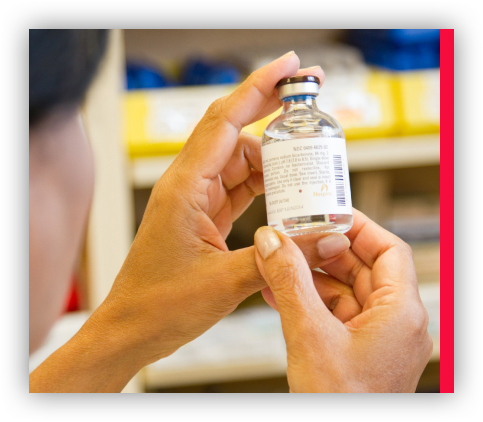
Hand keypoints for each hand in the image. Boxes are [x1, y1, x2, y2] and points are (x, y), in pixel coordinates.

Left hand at [83, 54, 336, 366]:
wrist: (133, 329)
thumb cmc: (161, 306)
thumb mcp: (225, 283)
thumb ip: (277, 258)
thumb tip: (324, 239)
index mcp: (185, 188)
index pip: (226, 123)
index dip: (258, 89)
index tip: (288, 66)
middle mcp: (187, 185)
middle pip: (233, 132)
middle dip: (268, 109)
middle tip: (306, 94)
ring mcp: (194, 200)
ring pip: (238, 161)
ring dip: (270, 156)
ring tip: (305, 157)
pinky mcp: (201, 217)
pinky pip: (236, 187)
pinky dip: (261, 183)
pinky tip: (284, 185)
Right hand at [254, 209, 432, 392]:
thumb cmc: (341, 405)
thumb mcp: (309, 335)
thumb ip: (289, 282)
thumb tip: (271, 242)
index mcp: (401, 313)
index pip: (387, 250)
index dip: (357, 227)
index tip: (326, 214)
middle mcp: (395, 322)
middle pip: (362, 267)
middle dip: (324, 251)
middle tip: (292, 237)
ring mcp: (375, 337)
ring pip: (344, 290)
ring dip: (310, 276)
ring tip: (277, 263)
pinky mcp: (356, 349)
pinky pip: (334, 312)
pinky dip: (308, 299)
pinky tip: (278, 291)